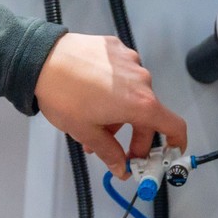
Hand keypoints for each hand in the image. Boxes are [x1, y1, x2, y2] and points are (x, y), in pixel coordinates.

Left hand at [34, 33, 187, 176]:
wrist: (40, 59)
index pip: (174, 127)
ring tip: (93, 124)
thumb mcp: (86, 132)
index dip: (177, 144)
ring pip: (133, 95)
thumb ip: (110, 153)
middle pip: (150, 114)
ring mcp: (130, 61)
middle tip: (117, 152)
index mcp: (140, 103)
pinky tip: (91, 94)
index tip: (168, 155)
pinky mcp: (116, 48)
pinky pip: (122, 75)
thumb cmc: (63, 95)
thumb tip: (122, 169)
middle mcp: (142, 80)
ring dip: (121, 114)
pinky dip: (113, 90)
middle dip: (135, 137)